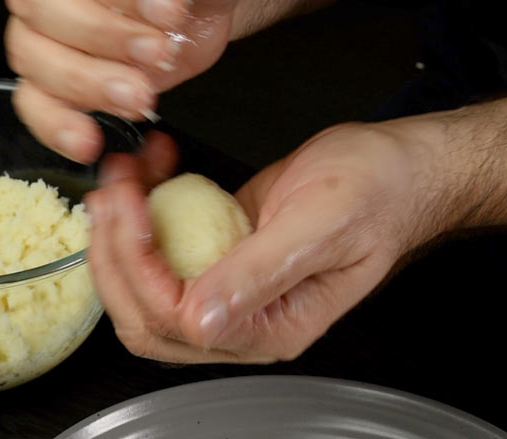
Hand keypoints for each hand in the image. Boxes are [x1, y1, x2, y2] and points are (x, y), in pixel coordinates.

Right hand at [4, 0, 239, 162]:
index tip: (169, 14)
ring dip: (87, 85)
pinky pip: (35, 105)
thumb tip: (164, 6)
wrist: (193, 20)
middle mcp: (49, 1)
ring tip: (139, 98)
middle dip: (104, 38)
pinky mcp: (55, 86)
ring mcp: (45, 42)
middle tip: (158, 54)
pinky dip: (57, 126)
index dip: (118, 3)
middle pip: (43, 14)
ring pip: (35, 61)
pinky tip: (87, 141)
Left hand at [86, 122, 445, 362]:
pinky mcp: (216, 253)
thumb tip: (204, 318)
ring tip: (125, 176)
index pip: (177, 319)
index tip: (130, 206)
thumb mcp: (321, 225)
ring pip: (143, 282)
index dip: (139, 266)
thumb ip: (261, 274)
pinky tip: (151, 170)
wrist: (393, 168)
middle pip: (144, 312)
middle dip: (114, 254)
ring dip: (120, 232)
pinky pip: (161, 246)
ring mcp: (225, 286)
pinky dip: (143, 209)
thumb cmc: (376, 194)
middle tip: (112, 192)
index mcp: (272, 326)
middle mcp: (242, 317)